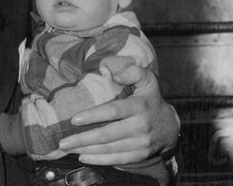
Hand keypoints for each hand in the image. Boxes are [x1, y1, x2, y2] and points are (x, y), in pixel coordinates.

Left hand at [57, 65, 179, 164]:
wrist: (169, 128)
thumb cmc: (151, 100)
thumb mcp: (148, 81)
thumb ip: (133, 72)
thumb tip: (112, 73)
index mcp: (140, 106)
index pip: (114, 111)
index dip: (93, 115)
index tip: (74, 119)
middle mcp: (140, 126)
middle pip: (107, 134)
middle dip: (82, 139)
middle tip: (62, 141)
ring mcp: (140, 143)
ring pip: (109, 149)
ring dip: (86, 150)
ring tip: (68, 148)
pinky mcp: (139, 155)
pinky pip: (116, 160)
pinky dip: (98, 160)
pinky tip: (83, 156)